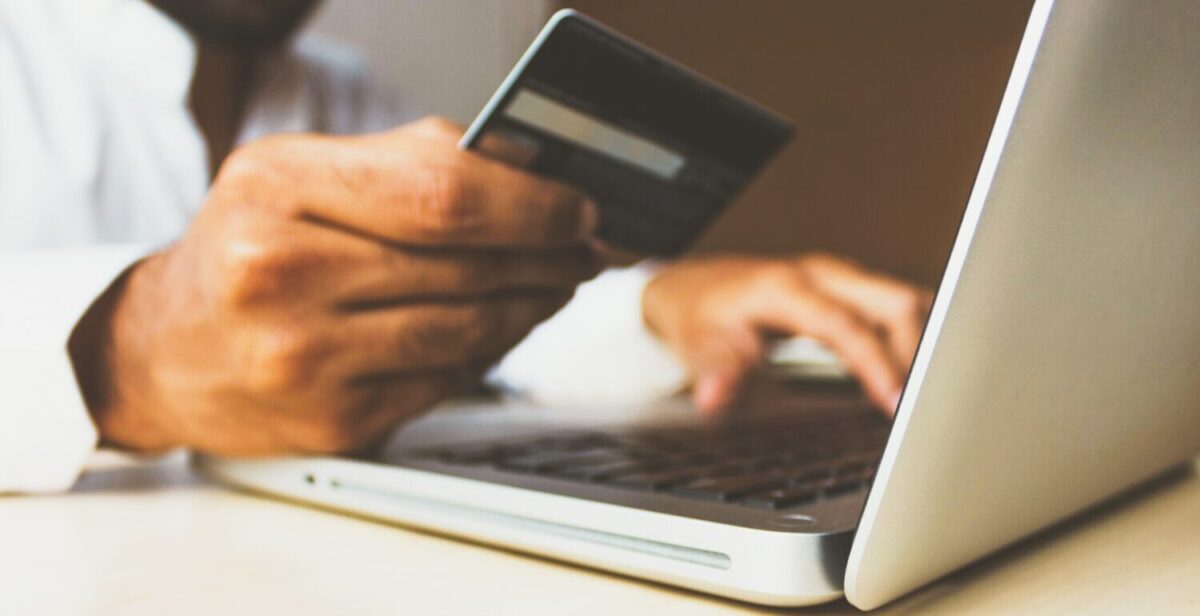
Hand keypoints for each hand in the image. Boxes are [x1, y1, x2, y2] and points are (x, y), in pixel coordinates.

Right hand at [70, 117, 599, 454]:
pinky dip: (489, 351)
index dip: (531, 203)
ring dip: (531, 306)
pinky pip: (446, 380)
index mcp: (277, 188)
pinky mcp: (332, 420)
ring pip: (467, 329)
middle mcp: (280, 273)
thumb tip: (530, 171)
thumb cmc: (245, 249)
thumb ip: (409, 162)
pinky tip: (501, 327)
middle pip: (465, 263)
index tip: (577, 207)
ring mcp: (304, 357)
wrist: (163, 350)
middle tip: (583, 248)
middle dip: (547, 255)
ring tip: (553, 284)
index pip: (442, 193)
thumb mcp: (300, 175)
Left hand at [642, 254, 931, 414]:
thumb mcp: (697, 345)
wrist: (693, 287)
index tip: (895, 403)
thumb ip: (715, 371)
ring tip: (932, 394)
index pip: (846, 325)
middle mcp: (820, 274)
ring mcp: (839, 277)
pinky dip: (915, 337)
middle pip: (893, 301)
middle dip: (918, 352)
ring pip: (903, 300)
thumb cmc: (699, 316)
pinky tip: (919, 373)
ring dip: (924, 343)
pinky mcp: (849, 288)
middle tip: (926, 406)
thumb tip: (714, 397)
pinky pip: (896, 308)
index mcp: (786, 287)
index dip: (876, 364)